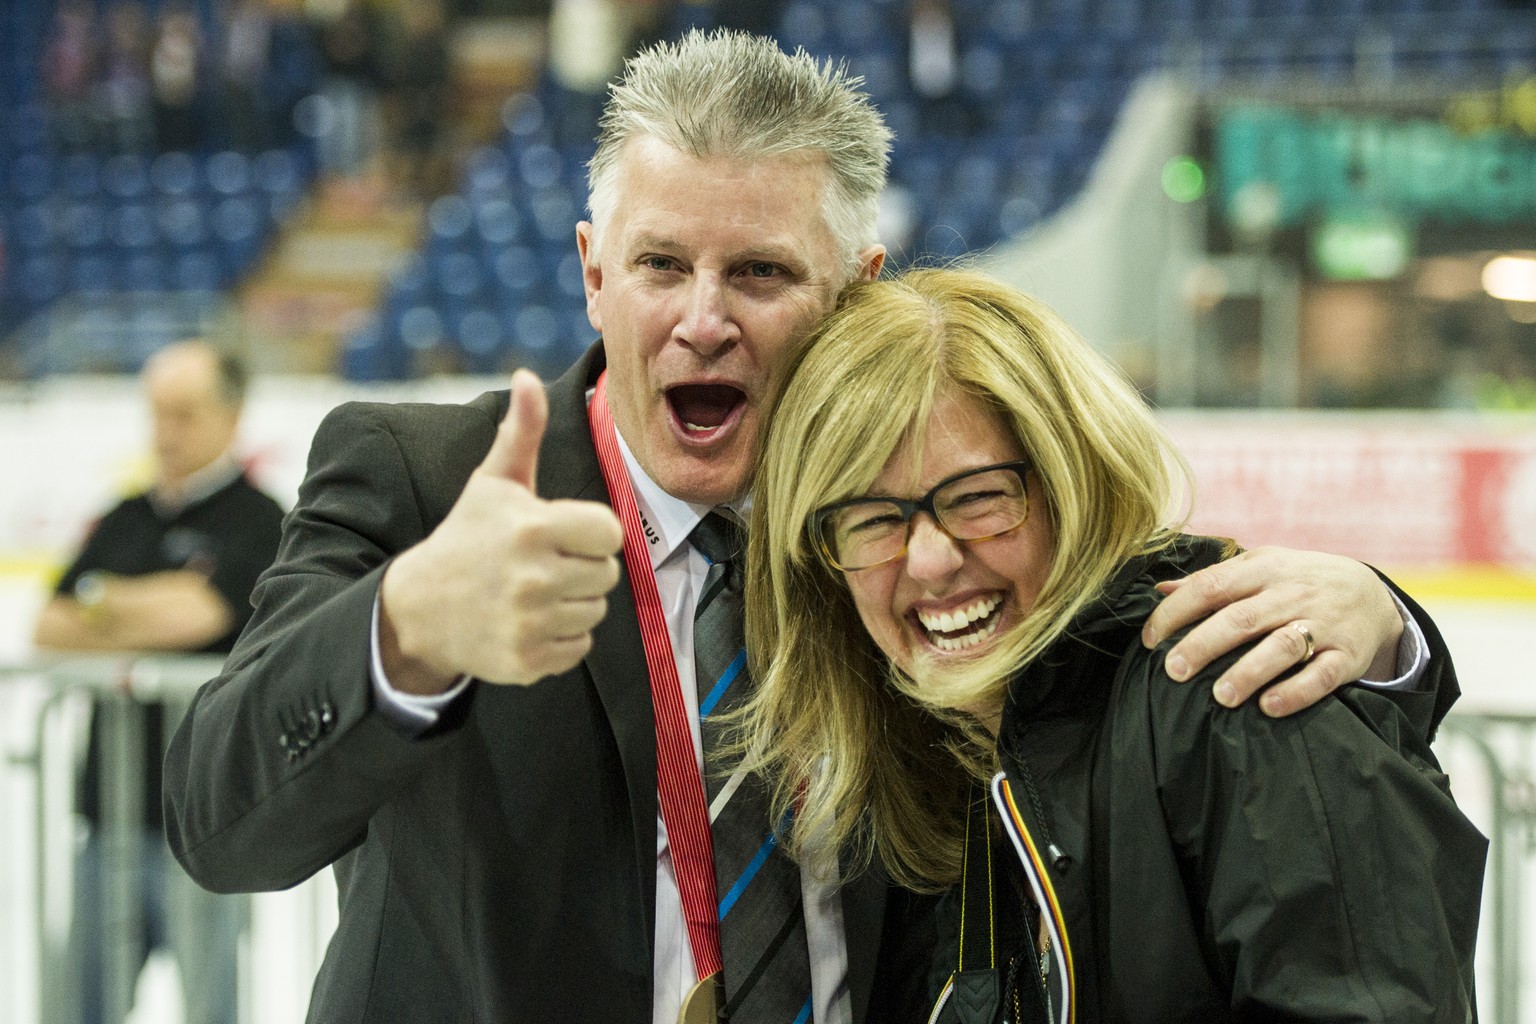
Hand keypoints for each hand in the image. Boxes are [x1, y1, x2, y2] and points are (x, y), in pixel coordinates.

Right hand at [380, 370, 623, 690]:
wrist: (419, 608)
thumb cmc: (467, 537)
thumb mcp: (493, 482)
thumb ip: (521, 431)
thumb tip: (527, 376)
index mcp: (533, 527)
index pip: (610, 533)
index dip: (592, 533)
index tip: (562, 534)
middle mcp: (533, 576)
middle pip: (607, 574)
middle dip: (582, 568)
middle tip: (542, 565)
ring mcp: (529, 622)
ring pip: (595, 611)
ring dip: (573, 604)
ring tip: (534, 593)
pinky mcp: (527, 660)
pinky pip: (578, 647)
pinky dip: (560, 639)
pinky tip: (528, 622)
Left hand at [1140, 546, 1402, 716]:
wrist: (1371, 593)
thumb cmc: (1297, 581)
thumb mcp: (1259, 567)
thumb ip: (1212, 579)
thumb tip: (1159, 588)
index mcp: (1263, 569)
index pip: (1211, 586)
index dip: (1176, 612)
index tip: (1150, 638)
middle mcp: (1291, 594)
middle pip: (1241, 619)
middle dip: (1203, 644)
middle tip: (1173, 671)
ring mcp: (1322, 625)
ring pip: (1281, 647)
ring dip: (1249, 672)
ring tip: (1220, 696)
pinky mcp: (1347, 656)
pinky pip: (1322, 675)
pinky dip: (1296, 691)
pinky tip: (1270, 707)